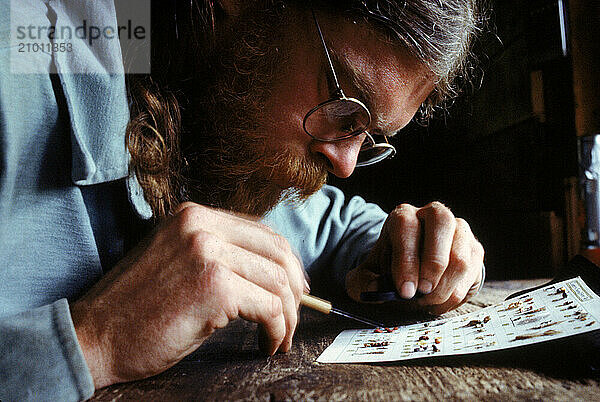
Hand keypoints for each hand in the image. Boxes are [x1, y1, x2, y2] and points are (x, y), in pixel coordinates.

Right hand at [70, 202, 304, 388]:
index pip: (262, 231)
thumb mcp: (177, 260)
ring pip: (279, 281)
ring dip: (289, 315)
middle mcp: (201, 225)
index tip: (295, 288)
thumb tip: (271, 270)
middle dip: (295, 288)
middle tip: (295, 315)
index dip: (287, 262)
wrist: (95, 335)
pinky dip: (278, 330)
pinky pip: (270, 308)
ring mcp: (208, 252)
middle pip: (277, 252)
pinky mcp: (214, 287)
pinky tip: (268, 344)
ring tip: (280, 337)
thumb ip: (218, 252)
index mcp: (194, 214)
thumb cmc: (137, 307)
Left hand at [346, 202, 483, 314]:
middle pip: (442, 223)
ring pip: (460, 256)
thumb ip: (364, 283)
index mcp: (403, 216)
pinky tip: (438, 303)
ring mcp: (459, 230)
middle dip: (433, 264)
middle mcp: (433, 214)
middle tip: (422, 293)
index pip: (407, 226)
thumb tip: (376, 289)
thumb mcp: (367, 276)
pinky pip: (472, 272)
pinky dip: (455, 294)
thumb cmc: (388, 270)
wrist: (412, 272)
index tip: (404, 290)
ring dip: (444, 287)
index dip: (407, 259)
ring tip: (426, 303)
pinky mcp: (474, 249)